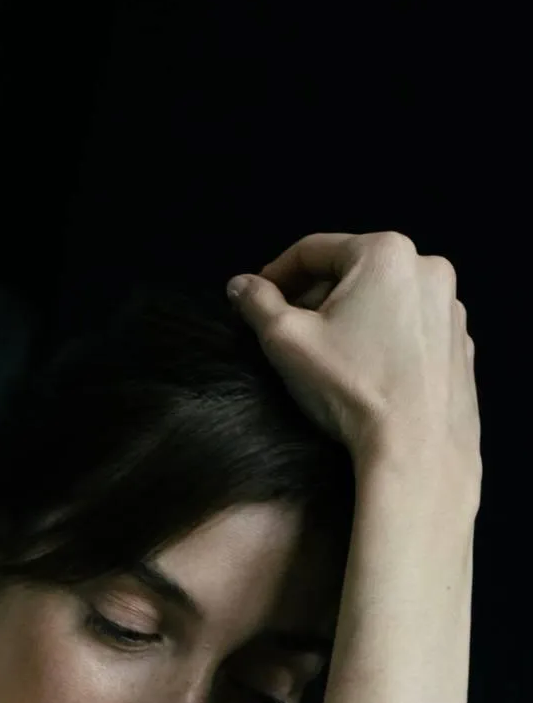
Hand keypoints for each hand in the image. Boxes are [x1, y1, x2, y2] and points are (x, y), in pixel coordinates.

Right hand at [228, 231, 479, 480]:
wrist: (417, 451)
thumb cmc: (351, 389)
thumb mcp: (286, 341)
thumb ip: (258, 304)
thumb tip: (240, 285)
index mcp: (385, 253)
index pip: (313, 250)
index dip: (276, 273)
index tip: (257, 299)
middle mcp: (428, 268)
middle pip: (352, 272)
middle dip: (317, 298)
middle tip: (291, 332)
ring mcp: (451, 308)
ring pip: (385, 299)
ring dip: (352, 318)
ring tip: (330, 357)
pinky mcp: (461, 345)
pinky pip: (412, 329)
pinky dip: (386, 340)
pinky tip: (367, 373)